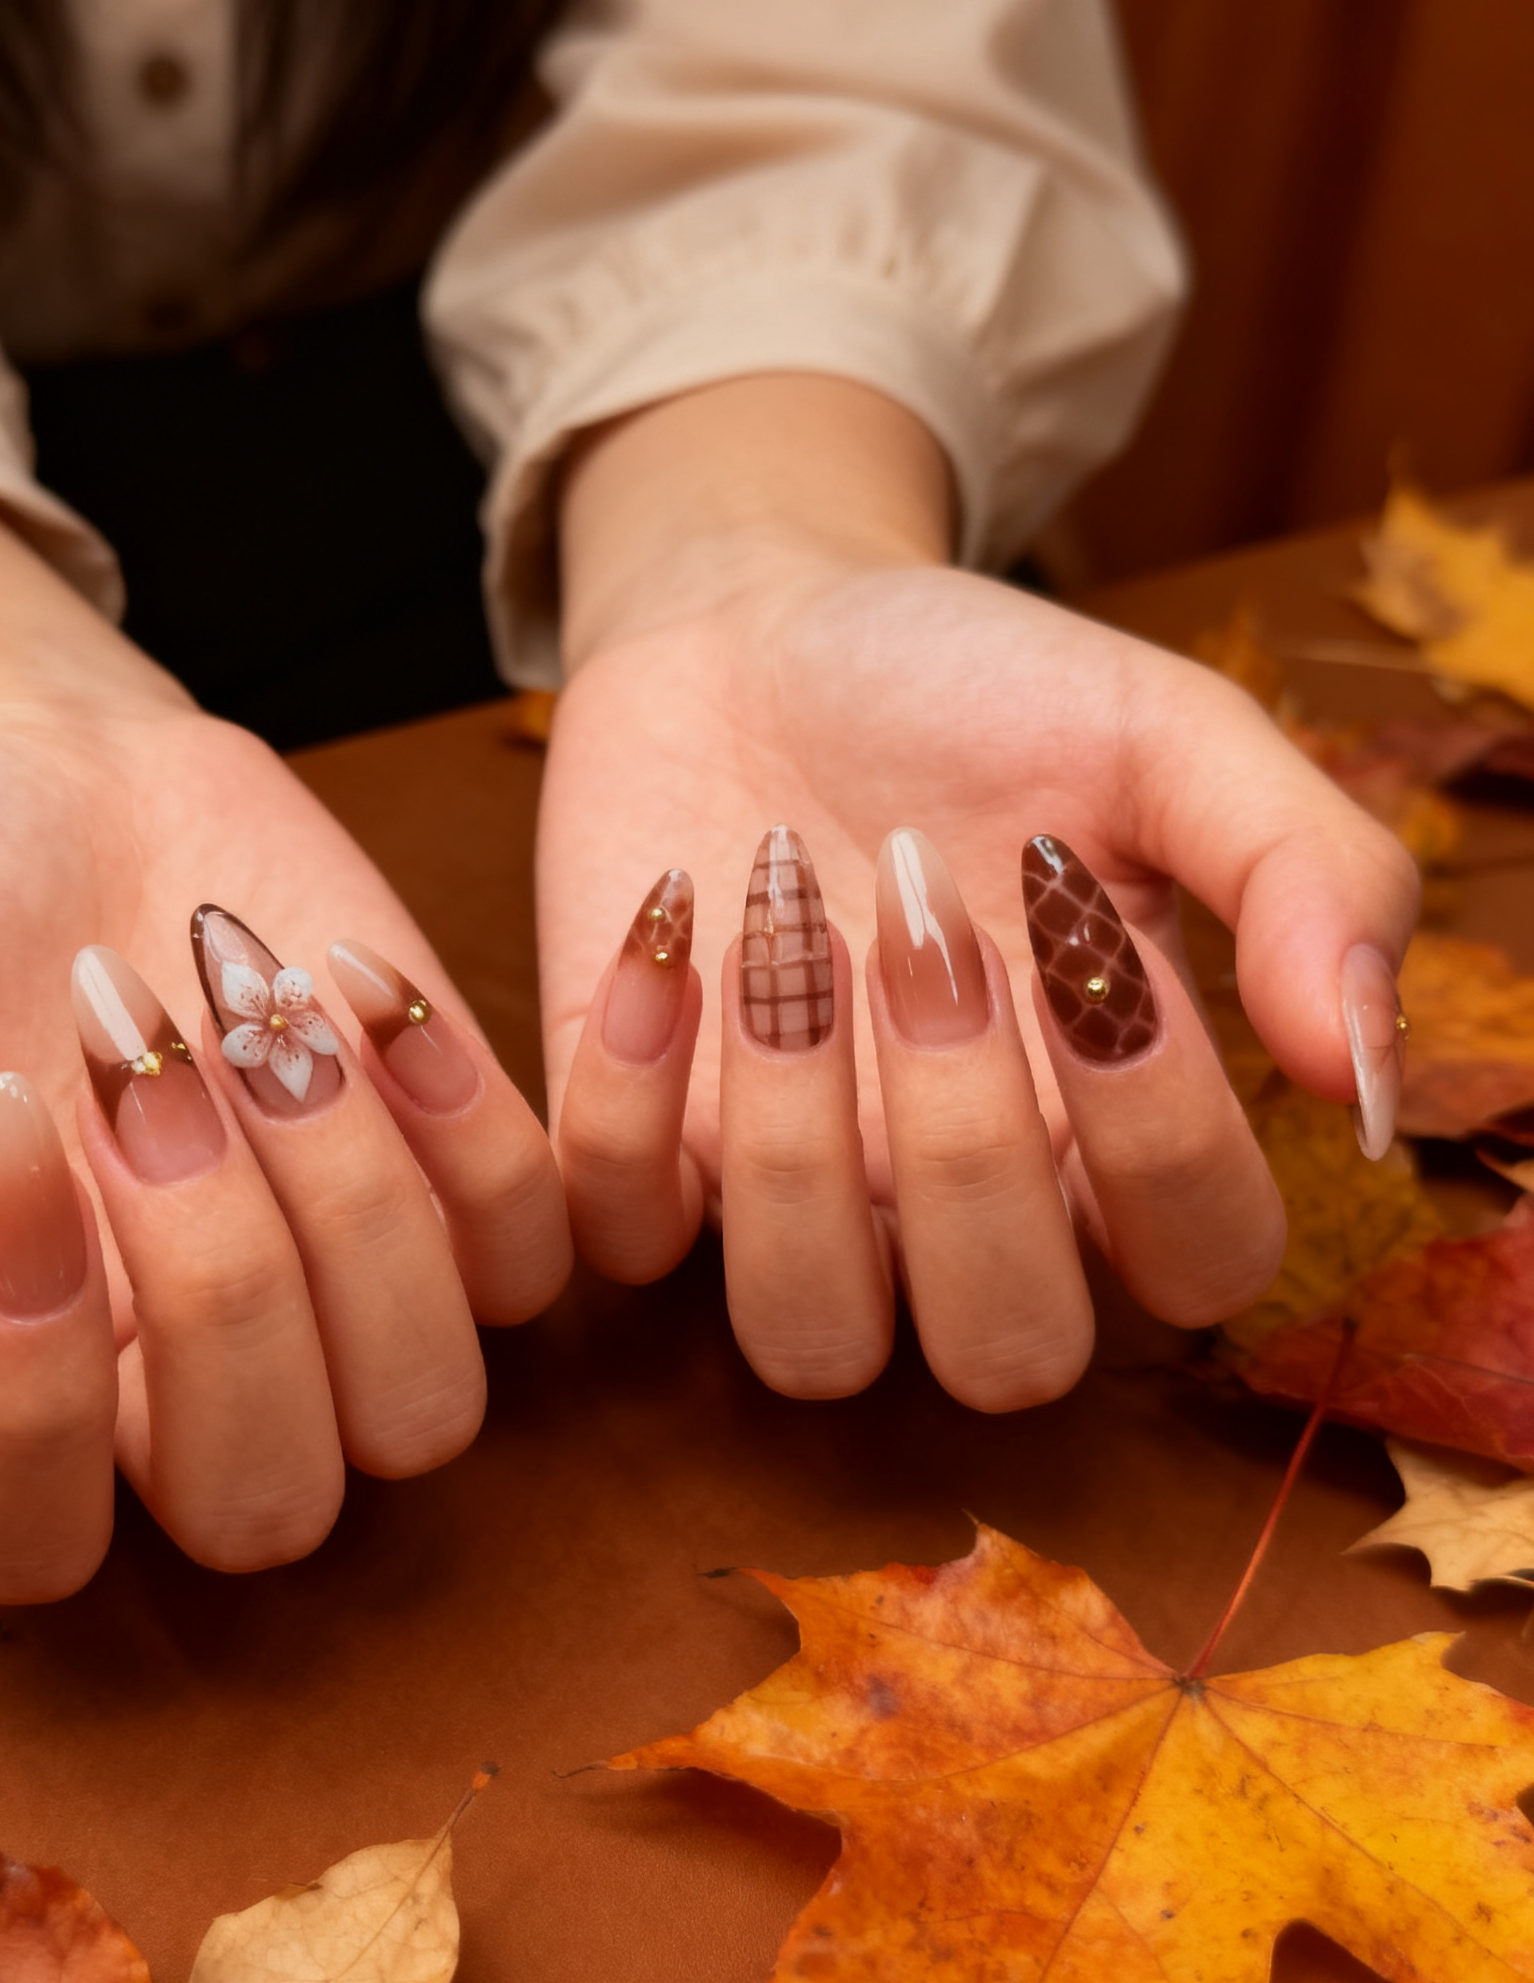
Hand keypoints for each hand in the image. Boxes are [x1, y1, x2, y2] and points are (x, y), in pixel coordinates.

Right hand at [0, 493, 567, 1600]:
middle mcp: (167, 1392)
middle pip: (264, 1504)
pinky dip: (468, 1122)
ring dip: (353, 1199)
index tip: (1, 1120)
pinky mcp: (455, 1202)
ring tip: (248, 1002)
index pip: (29, 1537)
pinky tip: (359, 982)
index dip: (30, 1385)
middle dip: (217, 1277)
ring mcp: (335, 1309)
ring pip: (425, 1408)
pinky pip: (534, 1261)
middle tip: (133, 1048)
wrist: (48, 782)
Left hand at [542, 378, 1416, 1407]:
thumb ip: (1302, 869)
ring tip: (782, 930)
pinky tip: (667, 919)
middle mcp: (955, 1204)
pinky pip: (616, 1231)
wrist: (758, 627)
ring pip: (806, 1341)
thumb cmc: (972, 689)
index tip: (1086, 929)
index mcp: (1107, 1124)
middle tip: (924, 928)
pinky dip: (622, 1090)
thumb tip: (1367, 1074)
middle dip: (971, 1152)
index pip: (1198, 1266)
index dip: (1165, 1135)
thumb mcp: (1163, 733)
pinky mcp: (634, 1148)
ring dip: (795, 1145)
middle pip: (1005, 1355)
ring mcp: (786, 1195)